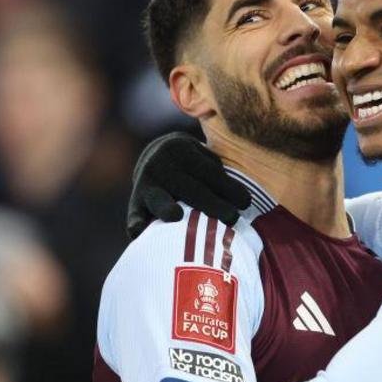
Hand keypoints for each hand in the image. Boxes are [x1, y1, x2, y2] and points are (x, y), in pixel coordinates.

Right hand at [127, 132, 251, 238]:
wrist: (156, 157)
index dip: (228, 188)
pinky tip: (137, 232)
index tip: (246, 203)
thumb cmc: (195, 168)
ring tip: (176, 216)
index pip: (208, 172)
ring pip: (158, 198)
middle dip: (211, 204)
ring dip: (166, 208)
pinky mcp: (136, 202)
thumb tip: (246, 202)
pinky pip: (135, 214)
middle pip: (188, 187)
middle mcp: (160, 164)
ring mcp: (146, 183)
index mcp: (181, 149)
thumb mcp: (206, 160)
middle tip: (232, 217)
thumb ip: (221, 178)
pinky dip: (136, 222)